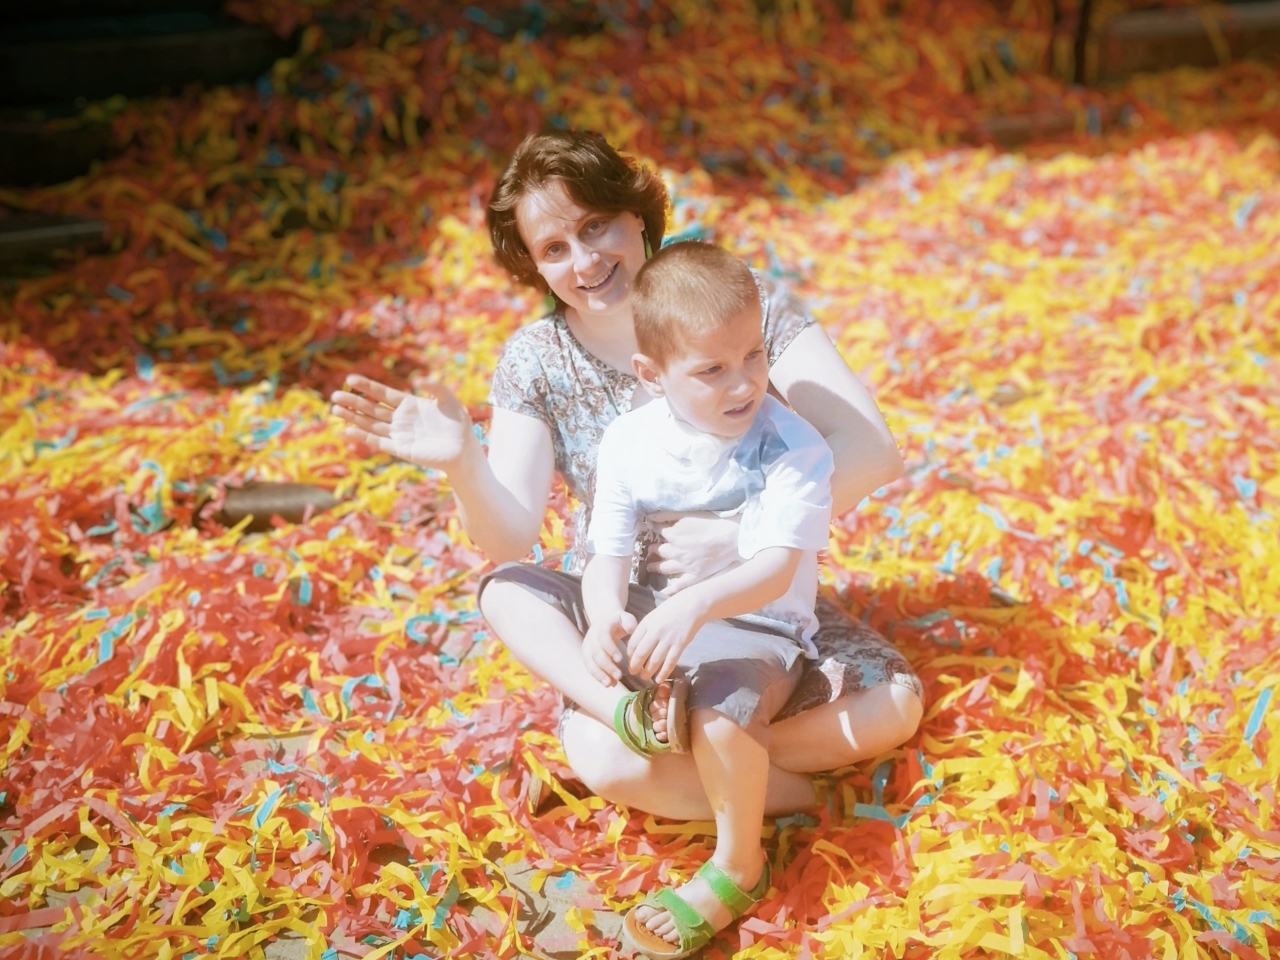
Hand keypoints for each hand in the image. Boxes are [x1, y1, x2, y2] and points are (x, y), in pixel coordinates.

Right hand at [331, 374, 471, 470]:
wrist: (464, 449)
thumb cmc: (458, 423)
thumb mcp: (447, 399)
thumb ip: (433, 386)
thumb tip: (415, 380)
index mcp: (409, 404)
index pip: (382, 393)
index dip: (367, 386)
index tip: (350, 379)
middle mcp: (400, 419)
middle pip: (371, 408)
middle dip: (354, 402)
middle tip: (335, 395)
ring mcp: (398, 434)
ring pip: (370, 424)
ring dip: (353, 418)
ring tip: (334, 409)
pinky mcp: (400, 449)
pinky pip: (378, 441)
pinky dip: (363, 436)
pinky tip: (348, 430)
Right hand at [583, 610, 636, 686]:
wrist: (606, 621)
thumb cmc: (620, 622)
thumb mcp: (626, 618)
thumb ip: (629, 622)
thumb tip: (630, 629)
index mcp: (602, 625)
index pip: (603, 637)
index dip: (610, 648)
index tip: (620, 659)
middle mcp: (591, 636)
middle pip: (596, 652)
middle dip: (606, 666)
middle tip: (619, 676)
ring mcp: (587, 645)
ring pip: (589, 662)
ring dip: (599, 674)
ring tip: (610, 684)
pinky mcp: (586, 654)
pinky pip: (589, 667)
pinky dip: (598, 676)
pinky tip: (608, 684)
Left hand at [627, 594, 702, 682]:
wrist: (693, 604)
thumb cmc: (673, 608)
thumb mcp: (655, 614)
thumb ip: (646, 628)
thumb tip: (637, 643)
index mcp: (647, 622)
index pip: (633, 642)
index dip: (629, 655)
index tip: (629, 660)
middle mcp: (656, 631)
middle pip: (641, 653)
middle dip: (635, 666)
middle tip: (633, 672)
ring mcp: (668, 638)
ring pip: (654, 660)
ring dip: (648, 671)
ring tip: (645, 677)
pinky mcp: (680, 644)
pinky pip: (670, 662)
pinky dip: (664, 672)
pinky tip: (660, 679)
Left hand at [647, 512, 741, 593]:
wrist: (732, 539)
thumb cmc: (713, 523)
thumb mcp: (689, 513)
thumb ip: (668, 515)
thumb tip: (650, 517)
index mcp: (673, 534)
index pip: (658, 530)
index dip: (654, 529)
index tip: (651, 528)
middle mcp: (675, 551)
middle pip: (660, 550)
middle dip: (653, 549)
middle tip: (650, 550)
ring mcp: (684, 565)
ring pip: (665, 567)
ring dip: (656, 567)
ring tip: (650, 567)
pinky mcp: (695, 575)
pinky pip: (680, 585)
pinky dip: (671, 590)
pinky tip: (663, 592)